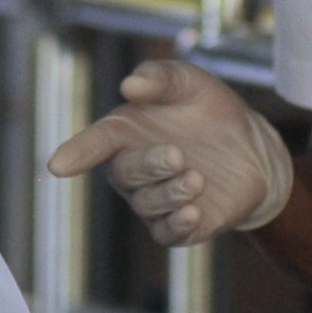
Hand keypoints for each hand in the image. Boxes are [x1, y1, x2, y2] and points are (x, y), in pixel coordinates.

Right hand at [46, 58, 295, 246]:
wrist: (253, 148)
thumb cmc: (208, 109)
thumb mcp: (189, 82)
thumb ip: (160, 78)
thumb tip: (129, 86)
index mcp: (124, 132)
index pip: (95, 142)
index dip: (77, 153)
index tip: (58, 165)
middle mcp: (133, 170)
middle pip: (125, 174)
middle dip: (149, 166)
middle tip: (176, 154)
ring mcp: (154, 200)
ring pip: (148, 205)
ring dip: (170, 193)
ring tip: (198, 178)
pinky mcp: (180, 226)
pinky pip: (167, 234)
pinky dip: (177, 226)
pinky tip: (194, 212)